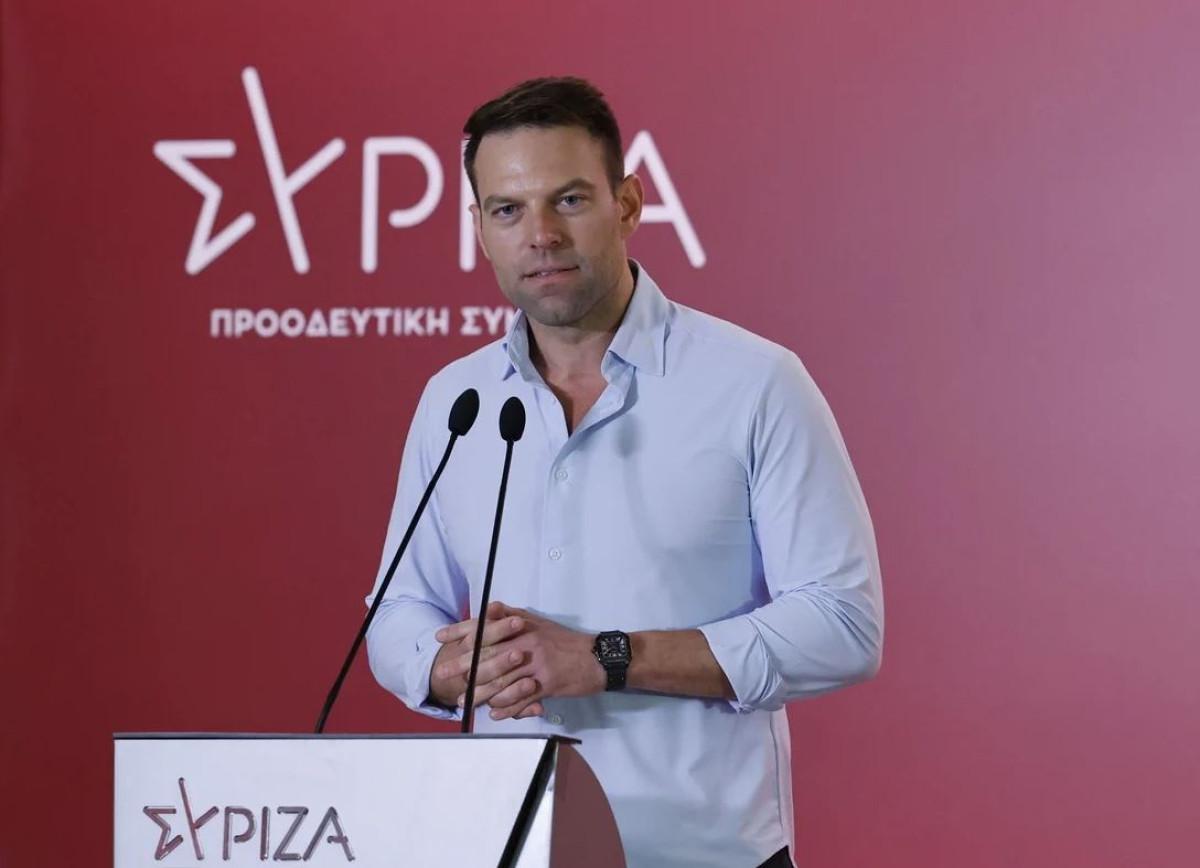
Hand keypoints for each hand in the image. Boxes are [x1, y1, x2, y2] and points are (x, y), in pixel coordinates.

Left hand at [438, 603, 605, 720]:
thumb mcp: (537, 622)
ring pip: (502, 681)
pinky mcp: (547, 685)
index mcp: (522, 627)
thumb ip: (511, 615)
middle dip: (463, 664)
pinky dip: (506, 707)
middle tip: (443, 673)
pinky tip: (493, 713)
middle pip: (489, 655)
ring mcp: (537, 666)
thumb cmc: (564, 641)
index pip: (486, 627)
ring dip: (480, 692)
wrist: (597, 657)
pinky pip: (521, 699)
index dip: (461, 631)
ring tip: (464, 700)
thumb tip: (488, 608)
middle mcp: (527, 644)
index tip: (441, 637)